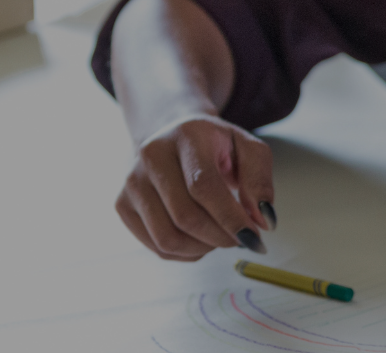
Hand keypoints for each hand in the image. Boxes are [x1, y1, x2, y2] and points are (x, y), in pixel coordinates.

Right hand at [116, 114, 274, 260]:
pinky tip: (201, 237)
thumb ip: (260, 181)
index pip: (203, 186)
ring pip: (167, 238)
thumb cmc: (216, 145)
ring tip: (221, 235)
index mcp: (185, 136)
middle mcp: (151, 156)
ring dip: (203, 248)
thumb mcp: (248, 149)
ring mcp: (131, 182)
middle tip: (243, 238)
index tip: (254, 237)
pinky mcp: (121, 205)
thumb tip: (263, 220)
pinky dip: (186, 253)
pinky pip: (156, 247)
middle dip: (221, 237)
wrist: (173, 133)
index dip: (230, 217)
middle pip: (185, 217)